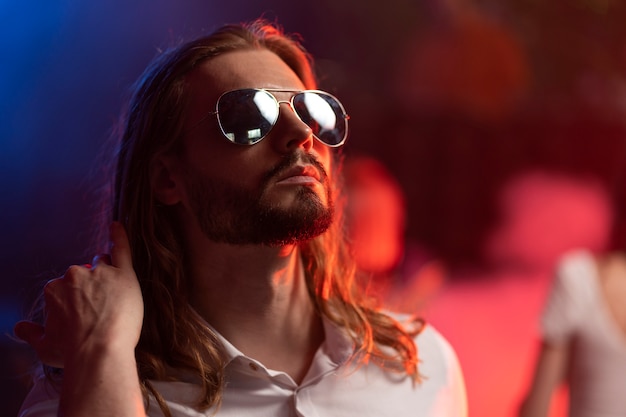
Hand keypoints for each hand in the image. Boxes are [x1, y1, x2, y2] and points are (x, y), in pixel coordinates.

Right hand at [14, 222, 143, 367]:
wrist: (99, 353)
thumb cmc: (72, 352)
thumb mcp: (44, 346)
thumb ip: (31, 333)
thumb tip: (20, 328)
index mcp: (54, 288)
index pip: (66, 286)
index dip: (76, 299)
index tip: (81, 313)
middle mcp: (74, 276)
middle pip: (85, 272)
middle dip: (91, 285)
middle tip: (100, 308)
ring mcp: (100, 273)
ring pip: (104, 263)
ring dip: (107, 274)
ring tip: (114, 295)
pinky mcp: (123, 274)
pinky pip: (121, 249)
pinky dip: (119, 237)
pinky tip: (118, 227)